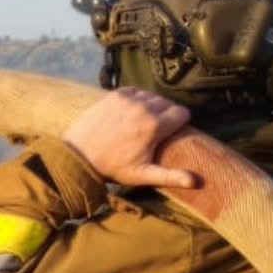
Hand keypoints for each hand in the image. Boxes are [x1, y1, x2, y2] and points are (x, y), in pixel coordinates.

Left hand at [62, 89, 200, 189]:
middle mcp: (143, 108)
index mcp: (155, 126)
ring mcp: (127, 100)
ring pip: (151, 96)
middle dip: (165, 114)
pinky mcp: (113, 95)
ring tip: (142, 121)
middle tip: (155, 129)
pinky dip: (135, 98)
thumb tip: (195, 182)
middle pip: (168, 103)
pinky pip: (134, 90)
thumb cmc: (111, 168)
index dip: (179, 122)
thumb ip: (170, 176)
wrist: (77, 156)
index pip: (183, 112)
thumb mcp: (142, 175)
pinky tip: (129, 112)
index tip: (171, 131)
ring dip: (150, 105)